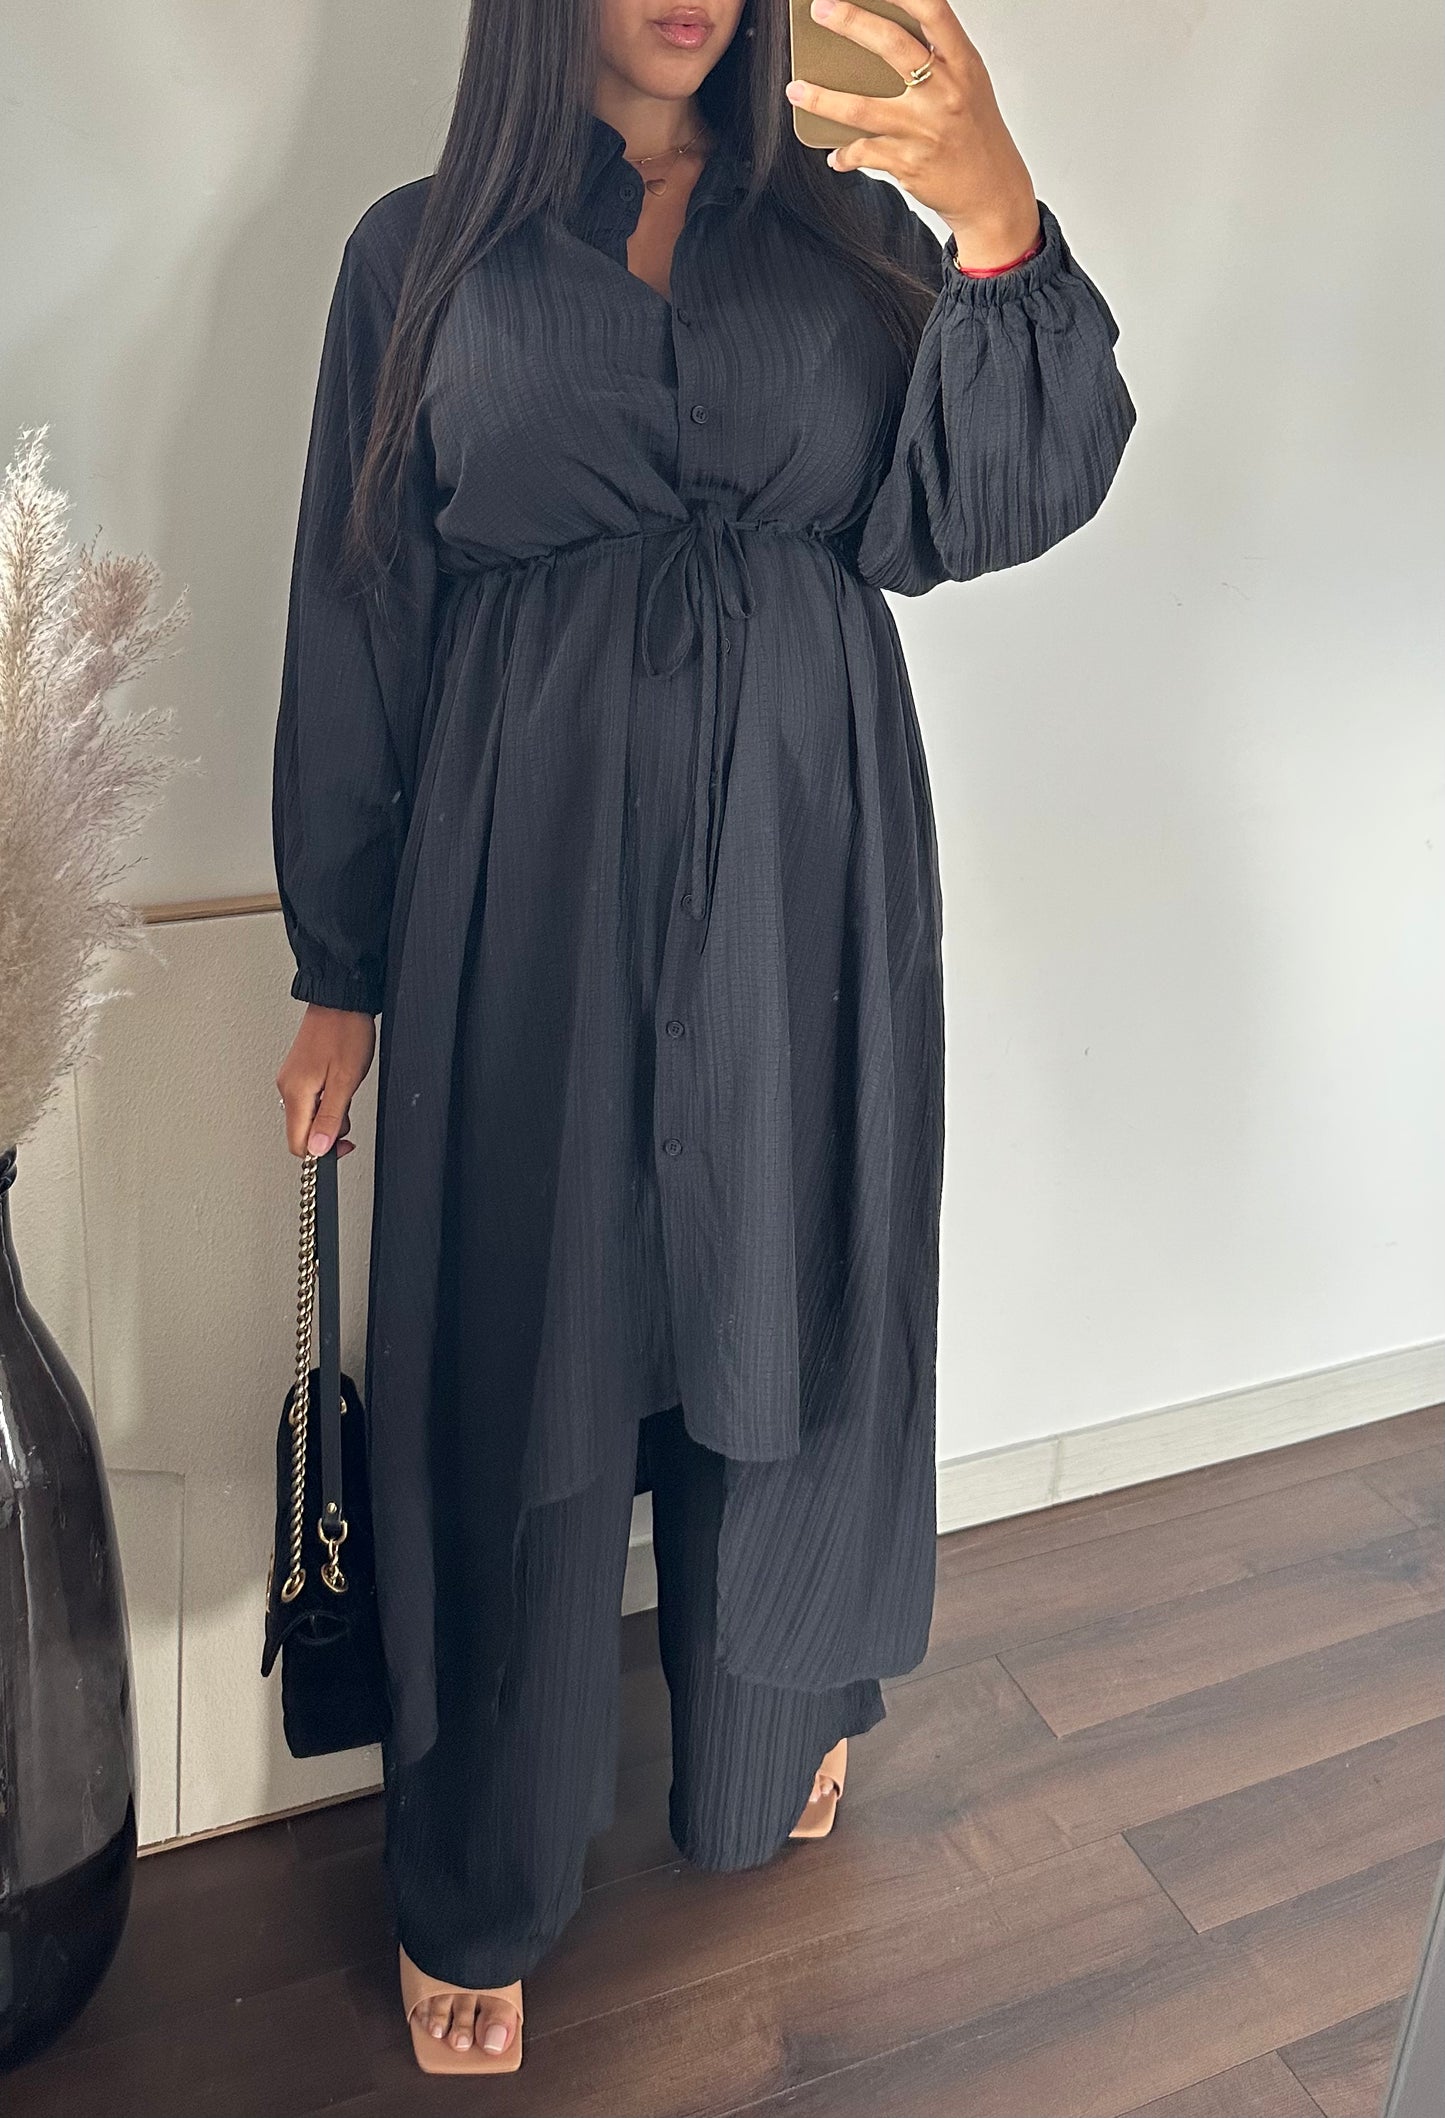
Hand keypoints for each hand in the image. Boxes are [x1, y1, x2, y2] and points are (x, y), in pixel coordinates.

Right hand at [275, 1003, 375, 1158]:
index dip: (321, 1152)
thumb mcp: (345, 1081)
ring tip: (345, 1093)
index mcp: (296, 1092)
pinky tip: (339, 1085)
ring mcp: (291, 1079)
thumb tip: (318, 1149)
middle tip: (348, 1114)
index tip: (342, 1146)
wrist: (342, 1002)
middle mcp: (287, 1087)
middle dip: (327, 1132)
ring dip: (328, 1115)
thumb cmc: (345, 1033)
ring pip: (307, 1116)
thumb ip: (331, 1118)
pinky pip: (309, 1100)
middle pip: (301, 1131)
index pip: (297, 1143)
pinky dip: (326, 1101)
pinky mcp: (299, 1072)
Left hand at [785, 0, 1040, 269]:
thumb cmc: (975, 134)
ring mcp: (924, 129)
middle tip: (820, 10)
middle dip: (850, 22)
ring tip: (796, 90)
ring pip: (860, 108)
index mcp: (963, 64)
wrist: (993, 193)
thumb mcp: (968, 84)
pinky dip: (843, 154)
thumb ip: (937, 57)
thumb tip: (880, 34)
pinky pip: (863, 153)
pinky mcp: (908, 163)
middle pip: (891, 46)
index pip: (932, 10)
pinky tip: (835, 154)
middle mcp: (945, 92)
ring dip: (821, 98)